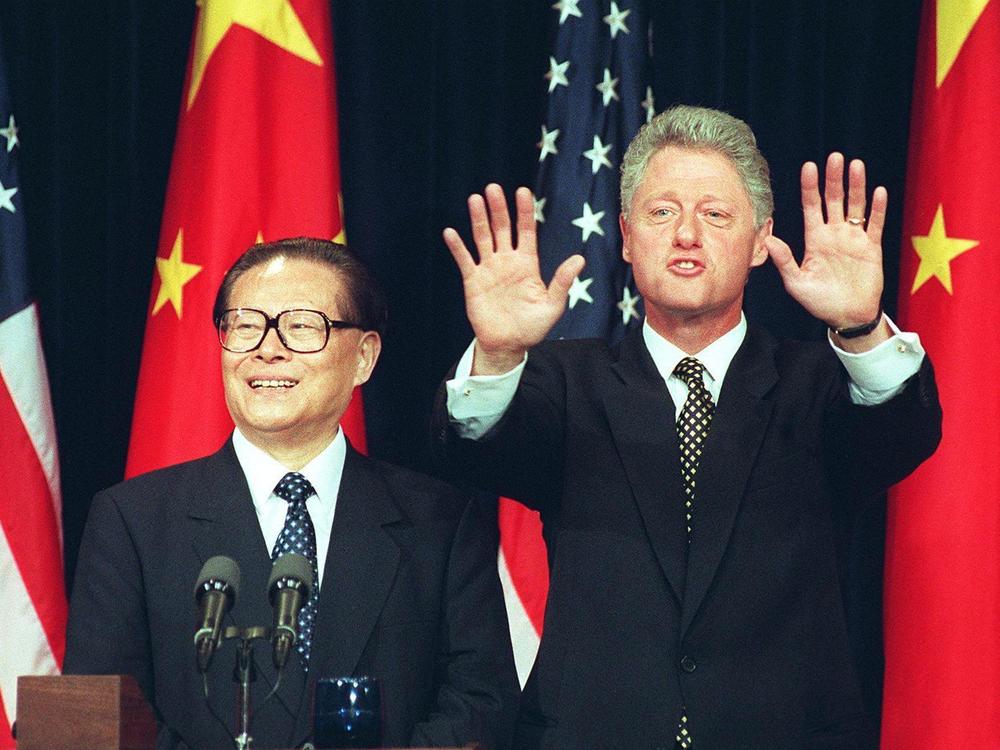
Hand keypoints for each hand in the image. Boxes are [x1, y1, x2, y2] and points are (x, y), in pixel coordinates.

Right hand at [444, 183, 584, 373]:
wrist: (508, 346)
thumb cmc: (533, 328)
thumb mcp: (553, 306)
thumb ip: (562, 281)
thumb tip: (580, 258)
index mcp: (527, 264)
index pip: (526, 231)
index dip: (524, 212)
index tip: (523, 192)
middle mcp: (507, 261)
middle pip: (502, 228)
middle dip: (499, 209)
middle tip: (494, 188)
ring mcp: (489, 269)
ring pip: (482, 238)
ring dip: (479, 219)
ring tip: (475, 199)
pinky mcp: (473, 281)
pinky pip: (464, 260)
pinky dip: (457, 247)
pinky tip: (450, 232)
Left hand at [765, 153, 887, 335]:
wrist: (847, 316)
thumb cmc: (819, 302)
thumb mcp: (797, 282)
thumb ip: (784, 260)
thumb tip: (768, 239)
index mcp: (815, 239)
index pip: (811, 206)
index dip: (810, 187)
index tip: (808, 167)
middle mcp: (833, 234)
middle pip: (833, 200)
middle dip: (833, 179)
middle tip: (834, 157)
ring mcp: (853, 239)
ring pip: (855, 206)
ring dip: (856, 186)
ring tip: (855, 165)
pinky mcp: (871, 248)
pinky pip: (875, 224)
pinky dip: (877, 209)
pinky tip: (878, 191)